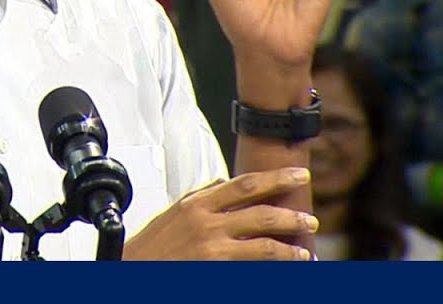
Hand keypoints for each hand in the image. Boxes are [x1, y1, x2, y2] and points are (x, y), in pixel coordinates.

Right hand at [123, 168, 317, 259]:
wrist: (132, 269)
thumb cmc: (151, 246)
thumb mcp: (173, 213)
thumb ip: (199, 198)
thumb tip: (221, 183)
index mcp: (197, 203)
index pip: (244, 184)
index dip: (275, 178)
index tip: (298, 174)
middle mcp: (206, 221)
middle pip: (259, 210)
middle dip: (290, 212)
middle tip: (310, 217)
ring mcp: (211, 246)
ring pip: (263, 242)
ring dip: (289, 244)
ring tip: (306, 248)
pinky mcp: (214, 268)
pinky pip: (253, 266)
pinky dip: (274, 266)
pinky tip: (288, 266)